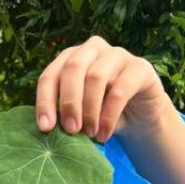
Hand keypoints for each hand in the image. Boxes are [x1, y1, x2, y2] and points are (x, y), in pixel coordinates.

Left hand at [34, 36, 178, 143]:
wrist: (140, 117)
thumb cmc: (101, 113)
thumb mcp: (78, 112)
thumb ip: (63, 113)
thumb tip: (46, 127)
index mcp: (71, 57)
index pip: (51, 74)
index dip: (45, 100)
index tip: (45, 127)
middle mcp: (92, 49)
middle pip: (73, 67)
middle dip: (68, 101)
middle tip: (70, 129)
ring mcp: (118, 54)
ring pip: (96, 76)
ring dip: (90, 110)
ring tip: (89, 134)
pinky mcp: (140, 68)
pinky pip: (120, 89)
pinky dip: (109, 116)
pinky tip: (104, 134)